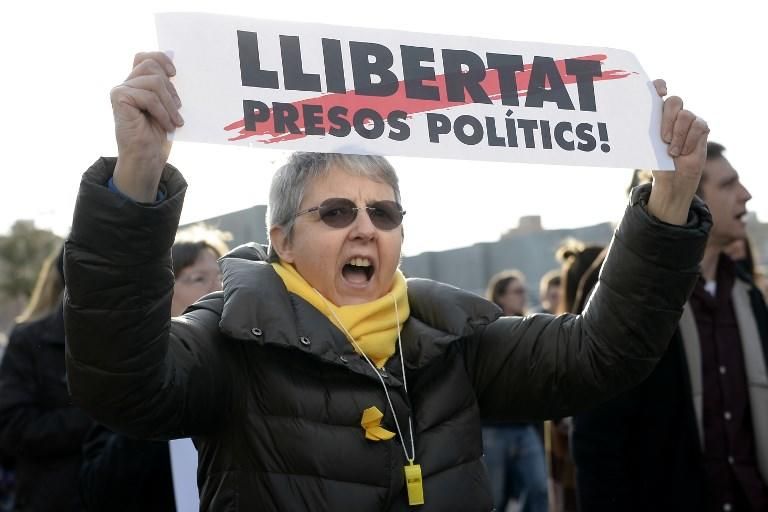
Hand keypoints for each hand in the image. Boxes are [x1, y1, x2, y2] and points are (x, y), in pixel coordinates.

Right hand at [111, 52, 183, 201]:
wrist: (146, 156)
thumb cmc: (157, 134)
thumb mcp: (166, 105)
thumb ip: (165, 85)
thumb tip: (173, 59)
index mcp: (137, 83)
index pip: (145, 58)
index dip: (161, 58)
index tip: (174, 73)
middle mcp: (127, 84)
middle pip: (151, 66)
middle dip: (170, 88)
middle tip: (178, 109)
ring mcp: (121, 90)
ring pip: (154, 81)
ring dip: (169, 104)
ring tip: (175, 121)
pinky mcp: (119, 98)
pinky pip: (149, 97)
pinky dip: (163, 112)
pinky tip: (167, 125)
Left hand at [647, 79, 708, 224]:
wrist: (672, 177)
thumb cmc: (656, 160)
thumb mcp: (646, 147)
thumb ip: (643, 133)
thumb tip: (626, 126)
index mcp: (656, 113)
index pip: (658, 89)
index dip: (660, 86)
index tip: (660, 93)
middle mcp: (673, 113)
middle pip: (674, 101)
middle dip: (667, 120)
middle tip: (663, 139)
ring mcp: (688, 119)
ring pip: (686, 115)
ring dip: (678, 136)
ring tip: (672, 152)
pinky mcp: (701, 128)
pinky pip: (698, 126)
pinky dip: (689, 141)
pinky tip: (683, 151)